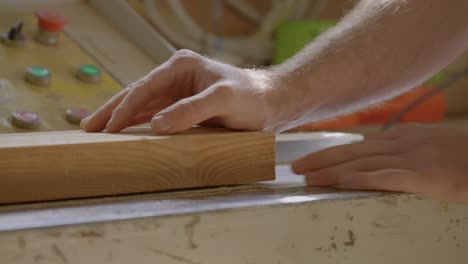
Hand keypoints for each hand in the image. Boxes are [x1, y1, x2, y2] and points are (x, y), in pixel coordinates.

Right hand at [81, 50, 275, 133]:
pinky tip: (125, 132)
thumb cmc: (251, 97)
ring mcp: (179, 92)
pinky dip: (138, 123)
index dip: (123, 108)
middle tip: (87, 127)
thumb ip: (191, 110)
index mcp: (181, 66)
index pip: (144, 87)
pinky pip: (154, 115)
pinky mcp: (184, 107)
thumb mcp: (223, 100)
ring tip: (97, 131)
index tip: (108, 128)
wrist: (271, 103)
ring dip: (121, 118)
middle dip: (112, 111)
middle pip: (136, 93)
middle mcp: (176, 76)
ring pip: (142, 105)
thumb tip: (156, 125)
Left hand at [291, 123, 467, 202]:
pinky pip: (387, 177)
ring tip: (308, 177)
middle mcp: (401, 143)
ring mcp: (412, 158)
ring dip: (332, 170)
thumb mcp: (428, 143)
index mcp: (401, 136)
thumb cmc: (461, 154)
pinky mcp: (425, 176)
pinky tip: (343, 181)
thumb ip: (400, 148)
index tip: (307, 159)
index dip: (329, 152)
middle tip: (295, 168)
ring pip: (362, 163)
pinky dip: (362, 179)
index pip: (356, 145)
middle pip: (352, 152)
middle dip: (320, 159)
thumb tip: (374, 156)